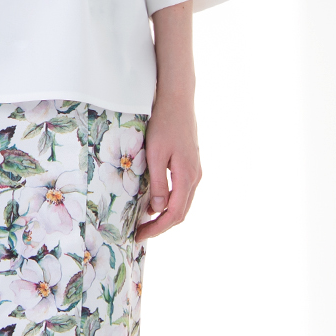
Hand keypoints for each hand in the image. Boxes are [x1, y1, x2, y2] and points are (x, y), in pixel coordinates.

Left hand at [135, 92, 201, 240]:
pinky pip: (182, 191)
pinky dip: (169, 202)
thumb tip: (158, 209)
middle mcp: (195, 176)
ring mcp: (195, 171)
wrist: (177, 100)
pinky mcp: (191, 164)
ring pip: (182, 203)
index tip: (139, 235)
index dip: (157, 228)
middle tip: (139, 233)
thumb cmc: (164, 124)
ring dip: (165, 215)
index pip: (174, 214)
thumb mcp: (156, 154)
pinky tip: (154, 202)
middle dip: (160, 226)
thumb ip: (159, 182)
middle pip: (181, 212)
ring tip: (144, 221)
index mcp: (187, 176)